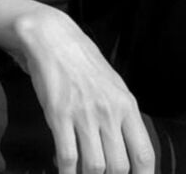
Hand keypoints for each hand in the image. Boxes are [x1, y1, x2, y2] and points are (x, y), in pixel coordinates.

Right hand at [0, 0, 154, 173]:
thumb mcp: (113, 85)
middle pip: (119, 167)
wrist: (53, 38)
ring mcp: (83, 114)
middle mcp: (108, 111)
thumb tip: (128, 149)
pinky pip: (67, 157)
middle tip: (100, 173)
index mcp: (126, 105)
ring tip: (81, 172)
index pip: (143, 154)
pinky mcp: (59, 114)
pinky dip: (66, 171)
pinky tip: (63, 169)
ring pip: (95, 167)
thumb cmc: (82, 62)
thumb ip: (122, 115)